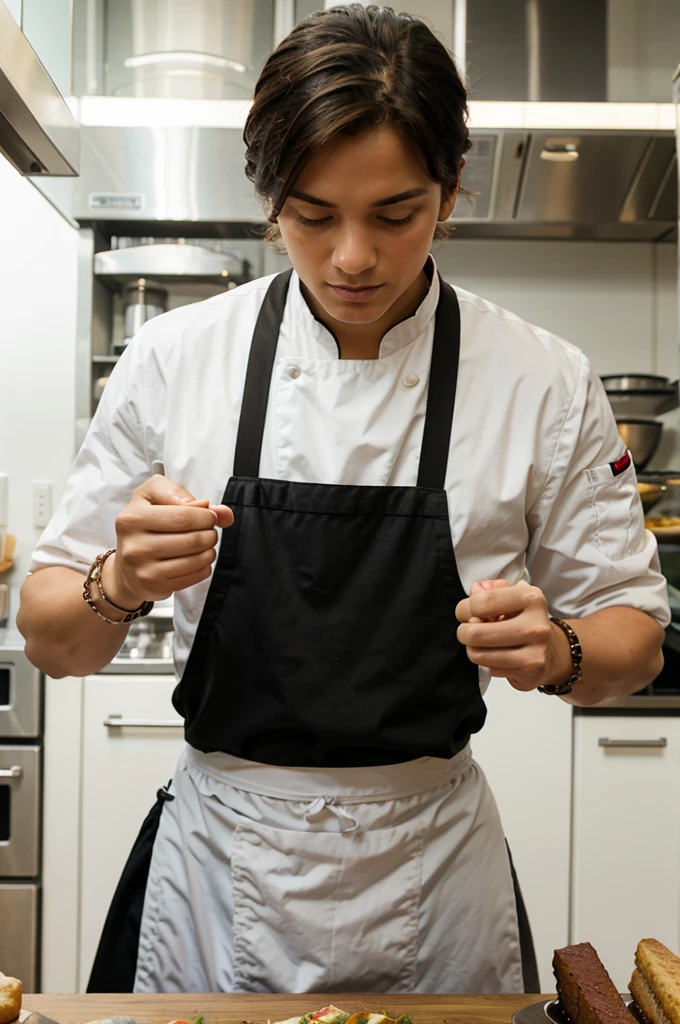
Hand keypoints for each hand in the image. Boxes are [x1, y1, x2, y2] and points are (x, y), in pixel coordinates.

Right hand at [103, 475, 233, 606]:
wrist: (126, 566)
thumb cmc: (143, 525)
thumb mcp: (152, 496)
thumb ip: (182, 494)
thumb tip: (220, 512)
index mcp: (133, 518)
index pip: (184, 516)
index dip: (206, 515)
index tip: (209, 516)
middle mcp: (135, 545)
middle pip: (193, 539)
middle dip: (210, 534)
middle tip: (208, 532)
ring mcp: (144, 569)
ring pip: (197, 559)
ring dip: (210, 550)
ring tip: (204, 545)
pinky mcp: (156, 587)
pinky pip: (195, 575)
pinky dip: (204, 566)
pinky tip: (196, 560)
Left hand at [455, 579, 571, 691]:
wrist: (551, 651)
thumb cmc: (524, 620)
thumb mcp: (512, 596)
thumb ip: (490, 590)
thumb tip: (475, 590)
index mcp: (531, 598)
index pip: (481, 602)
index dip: (465, 608)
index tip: (468, 612)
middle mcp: (536, 625)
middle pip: (475, 631)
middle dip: (463, 632)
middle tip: (468, 632)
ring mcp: (535, 652)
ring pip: (479, 653)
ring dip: (473, 649)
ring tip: (481, 644)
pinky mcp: (530, 673)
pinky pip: (490, 669)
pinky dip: (487, 663)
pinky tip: (497, 657)